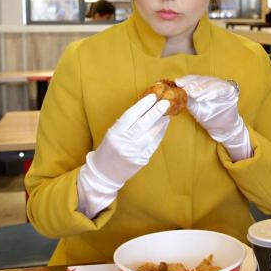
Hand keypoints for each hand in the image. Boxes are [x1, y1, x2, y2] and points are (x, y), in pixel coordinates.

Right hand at [77, 94, 169, 216]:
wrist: (104, 173)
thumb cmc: (108, 149)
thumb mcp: (112, 133)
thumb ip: (126, 123)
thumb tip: (145, 108)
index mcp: (115, 133)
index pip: (131, 115)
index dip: (143, 105)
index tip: (152, 96)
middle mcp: (125, 142)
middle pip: (143, 124)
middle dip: (156, 112)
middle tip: (166, 102)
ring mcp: (134, 152)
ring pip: (151, 134)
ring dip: (161, 123)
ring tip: (167, 113)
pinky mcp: (142, 160)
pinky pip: (154, 144)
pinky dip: (160, 134)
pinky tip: (163, 126)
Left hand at [175, 74, 251, 160]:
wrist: (223, 128)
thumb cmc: (209, 117)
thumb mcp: (194, 107)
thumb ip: (187, 99)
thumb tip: (174, 92)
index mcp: (204, 84)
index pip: (194, 78)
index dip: (186, 79)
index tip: (177, 82)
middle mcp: (213, 82)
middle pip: (202, 79)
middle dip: (192, 84)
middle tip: (185, 89)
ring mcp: (223, 86)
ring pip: (211, 83)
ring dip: (201, 89)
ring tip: (193, 94)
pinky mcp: (230, 91)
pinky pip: (221, 89)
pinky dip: (211, 93)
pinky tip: (203, 98)